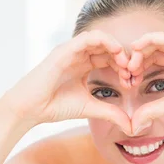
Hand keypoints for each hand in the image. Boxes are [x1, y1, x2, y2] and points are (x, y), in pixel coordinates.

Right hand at [0, 30, 132, 132]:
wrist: (30, 109)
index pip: (110, 58)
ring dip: (117, 48)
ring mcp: (71, 51)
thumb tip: (132, 125)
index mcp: (84, 65)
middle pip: (108, 48)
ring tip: (126, 63)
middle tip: (134, 72)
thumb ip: (111, 113)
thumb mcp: (91, 108)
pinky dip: (104, 41)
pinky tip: (116, 52)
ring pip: (100, 39)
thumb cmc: (55, 107)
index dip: (125, 67)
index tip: (133, 82)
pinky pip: (87, 38)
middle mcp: (78, 55)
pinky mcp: (64, 50)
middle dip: (124, 58)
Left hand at [126, 32, 163, 132]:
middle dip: (137, 57)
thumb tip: (134, 124)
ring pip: (158, 40)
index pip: (155, 56)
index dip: (138, 65)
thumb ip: (151, 110)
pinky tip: (138, 49)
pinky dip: (151, 41)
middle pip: (154, 47)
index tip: (127, 80)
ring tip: (130, 63)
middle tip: (125, 71)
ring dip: (141, 49)